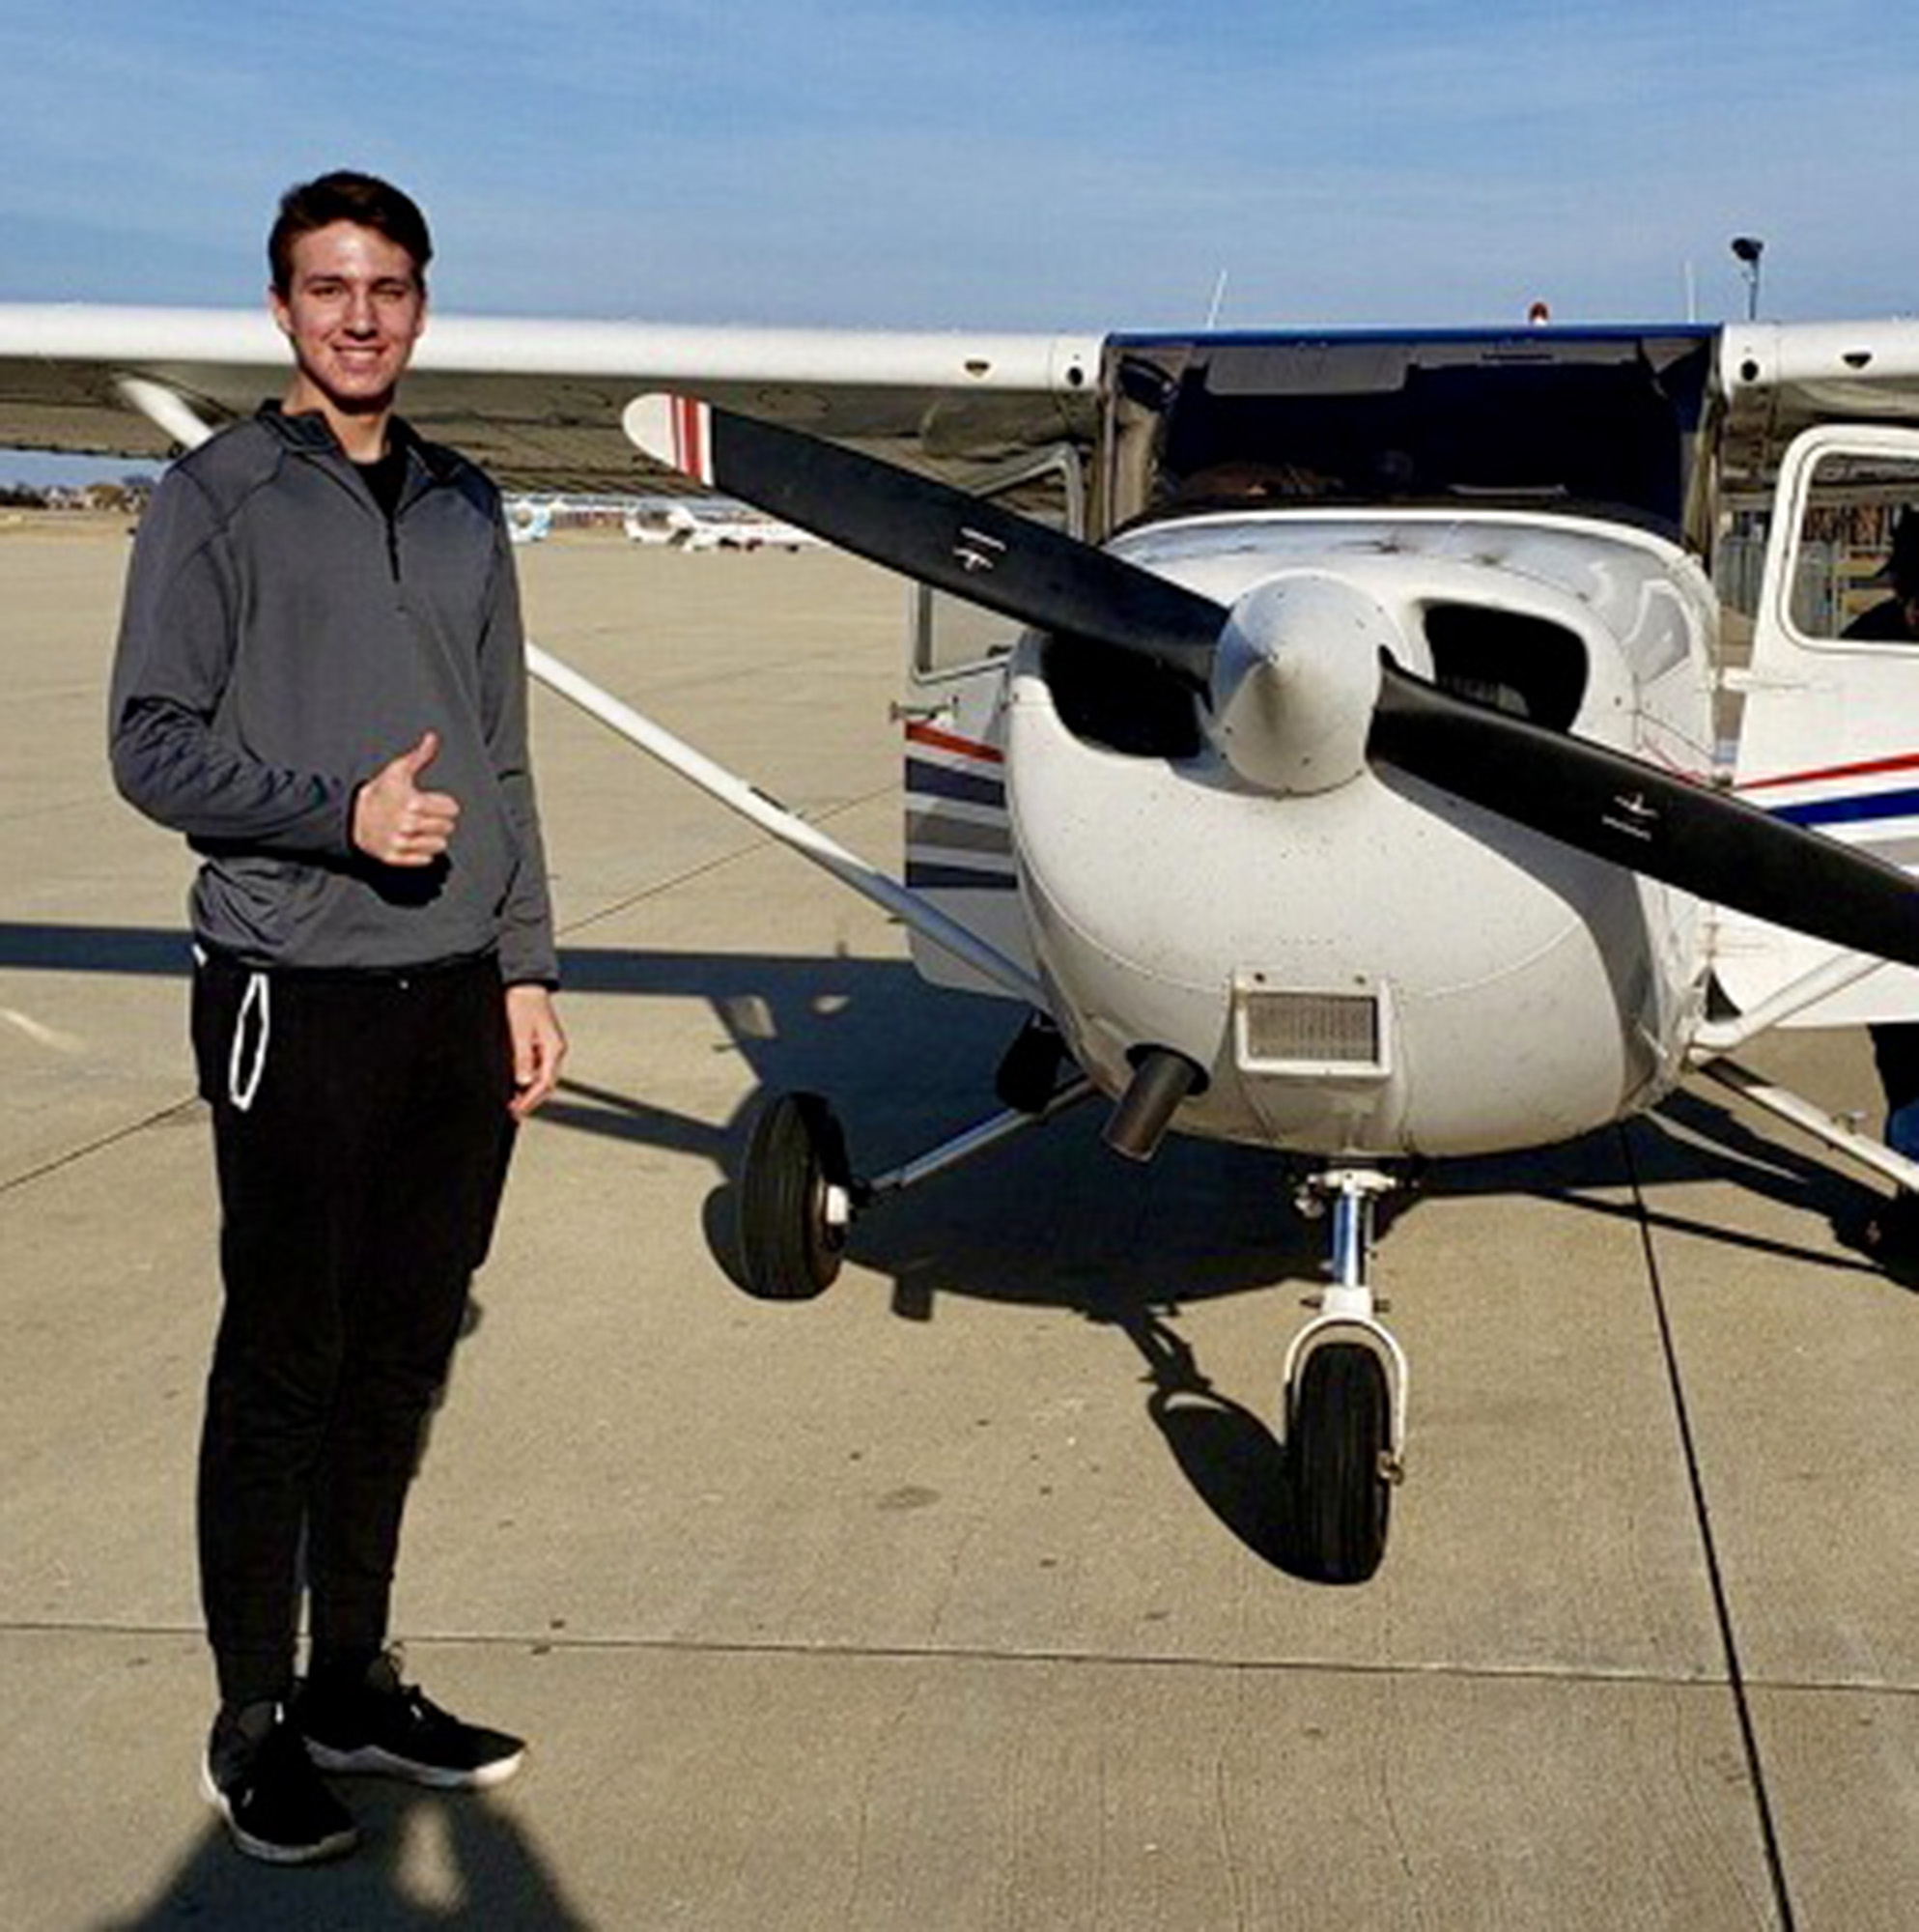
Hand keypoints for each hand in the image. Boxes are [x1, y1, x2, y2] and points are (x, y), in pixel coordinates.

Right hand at [352, 730, 459, 865]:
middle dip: (440, 820)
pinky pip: (425, 859)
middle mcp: (408, 824)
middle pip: (448, 827)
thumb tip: (433, 738)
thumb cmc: (381, 792)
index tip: (432, 802)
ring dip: (433, 837)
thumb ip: (420, 756)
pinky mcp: (396, 857)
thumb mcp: (398, 770)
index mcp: (413, 802)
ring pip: (440, 845)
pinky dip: (421, 852)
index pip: (452, 809)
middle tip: (424, 815)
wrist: (354, 816)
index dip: (445, 804)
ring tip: (420, 828)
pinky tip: (411, 841)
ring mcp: (401, 843)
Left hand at [505, 983, 565, 1118]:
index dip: (530, 1100)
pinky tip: (517, 1084)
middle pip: (547, 1084)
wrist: (526, 984)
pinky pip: (539, 1068)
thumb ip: (523, 1058)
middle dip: (531, 1100)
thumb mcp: (519, 1032)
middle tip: (514, 1113)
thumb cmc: (523, 1003)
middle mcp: (556, 1050)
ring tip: (514, 1103)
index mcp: (554, 1048)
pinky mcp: (543, 1044)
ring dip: (530, 1091)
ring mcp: (551, 1047)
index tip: (517, 1111)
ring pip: (543, 1077)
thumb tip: (524, 1082)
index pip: (545, 1083)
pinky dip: (529, 1079)